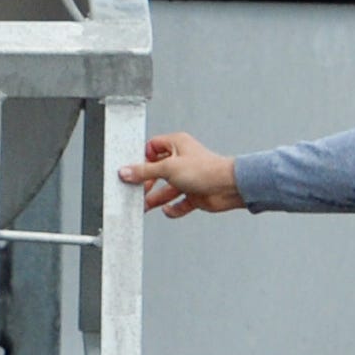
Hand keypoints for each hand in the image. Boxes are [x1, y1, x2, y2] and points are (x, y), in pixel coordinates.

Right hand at [119, 132, 243, 217]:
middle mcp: (182, 160)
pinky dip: (173, 209)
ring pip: (166, 189)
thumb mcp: (168, 168)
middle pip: (157, 171)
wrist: (229, 187)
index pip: (152, 148)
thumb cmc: (205, 170)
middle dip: (147, 182)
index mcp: (176, 145)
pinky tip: (167, 210)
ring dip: (155, 198)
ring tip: (144, 206)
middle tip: (136, 190)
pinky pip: (179, 203)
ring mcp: (188, 178)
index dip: (142, 158)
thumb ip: (144, 171)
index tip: (131, 170)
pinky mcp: (194, 194)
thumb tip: (126, 171)